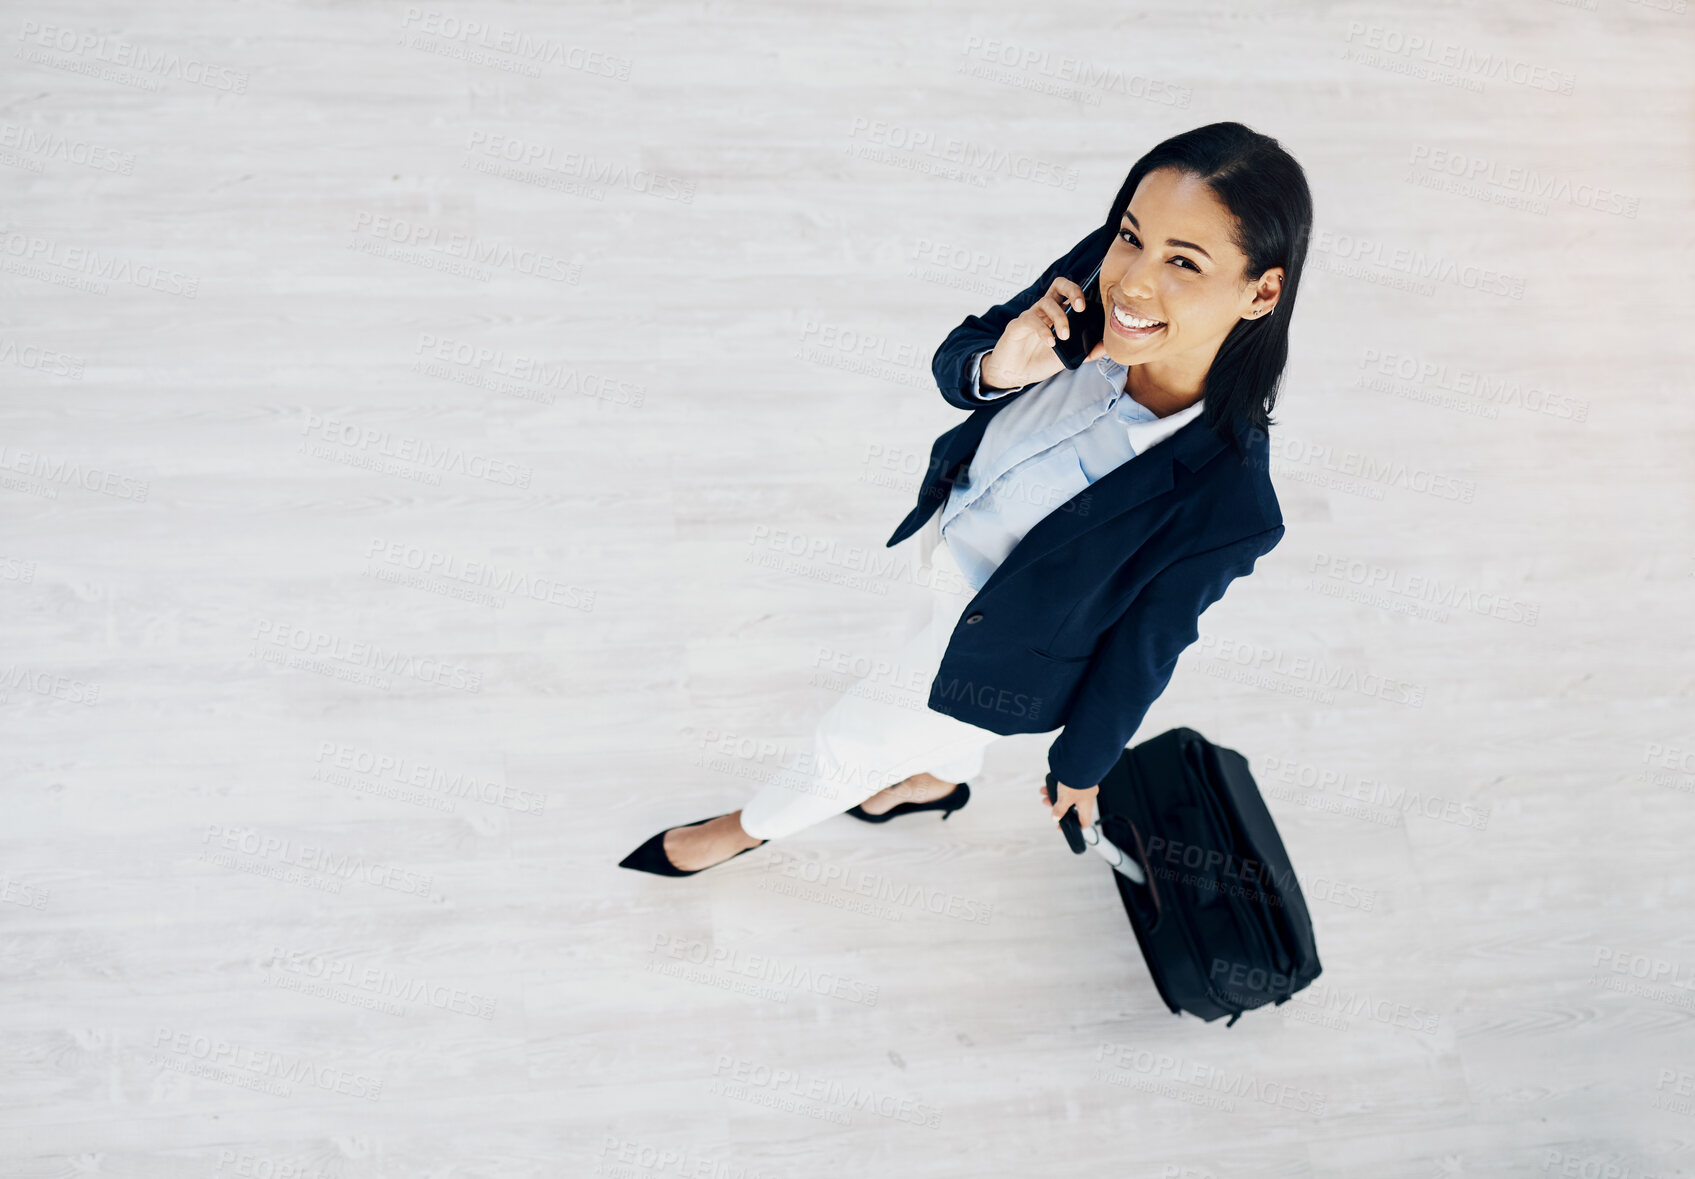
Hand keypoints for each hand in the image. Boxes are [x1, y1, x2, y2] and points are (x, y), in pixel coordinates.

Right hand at [980, 275, 1109, 390]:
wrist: (1013, 375)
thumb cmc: (1039, 361)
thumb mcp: (1067, 358)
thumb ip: (1086, 352)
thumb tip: (1107, 346)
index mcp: (1058, 313)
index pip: (1070, 291)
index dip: (1082, 292)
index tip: (1094, 306)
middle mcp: (1044, 310)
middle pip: (1059, 285)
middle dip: (1073, 290)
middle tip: (1081, 308)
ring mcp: (1030, 316)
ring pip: (1046, 302)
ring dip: (1060, 318)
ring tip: (1064, 336)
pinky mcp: (1017, 326)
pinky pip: (1031, 320)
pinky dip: (1043, 330)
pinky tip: (1050, 342)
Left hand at [1041, 780, 1099, 829]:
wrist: (1079, 761)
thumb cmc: (1077, 782)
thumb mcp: (1065, 799)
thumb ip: (1060, 810)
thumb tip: (1056, 818)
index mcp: (1087, 805)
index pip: (1084, 822)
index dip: (1074, 827)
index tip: (1063, 827)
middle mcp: (1087, 796)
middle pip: (1071, 806)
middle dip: (1057, 805)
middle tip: (1047, 804)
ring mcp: (1083, 786)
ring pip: (1067, 794)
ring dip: (1055, 794)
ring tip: (1044, 792)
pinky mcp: (1079, 777)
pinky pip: (1067, 784)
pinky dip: (1057, 785)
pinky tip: (1047, 783)